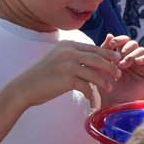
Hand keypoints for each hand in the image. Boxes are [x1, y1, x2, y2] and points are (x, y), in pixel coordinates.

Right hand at [6, 40, 121, 109]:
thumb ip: (74, 56)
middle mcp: (68, 51)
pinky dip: (91, 93)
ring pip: (94, 72)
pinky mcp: (66, 79)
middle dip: (111, 66)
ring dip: (104, 81)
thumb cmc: (43, 75)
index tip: (117, 61)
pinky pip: (86, 86)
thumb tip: (94, 59)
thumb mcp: (58, 59)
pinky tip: (91, 99)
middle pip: (97, 58)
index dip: (107, 54)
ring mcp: (67, 64)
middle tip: (118, 74)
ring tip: (110, 88)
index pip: (93, 48)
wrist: (24, 87)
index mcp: (67, 44)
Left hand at [99, 34, 143, 104]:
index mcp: (121, 57)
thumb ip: (105, 50)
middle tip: (118, 57)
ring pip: (142, 50)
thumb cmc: (105, 88)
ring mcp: (141, 67)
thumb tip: (110, 34)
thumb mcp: (102, 67)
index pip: (124, 41)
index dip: (120, 39)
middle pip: (134, 44)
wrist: (112, 105)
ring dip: (132, 54)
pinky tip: (136, 63)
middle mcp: (132, 60)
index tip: (112, 44)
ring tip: (124, 65)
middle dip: (126, 48)